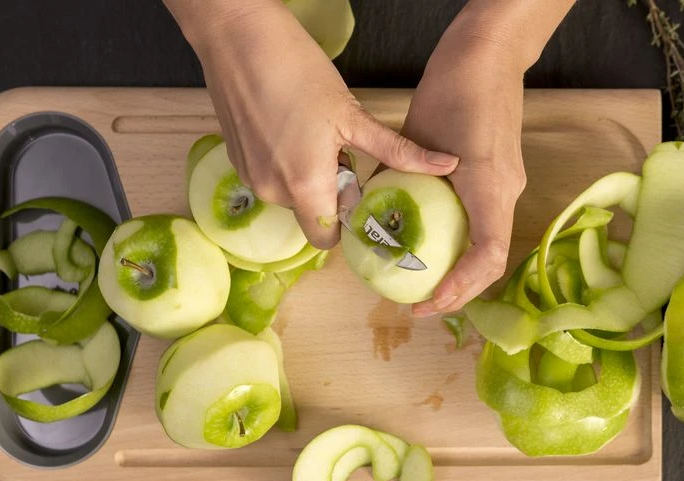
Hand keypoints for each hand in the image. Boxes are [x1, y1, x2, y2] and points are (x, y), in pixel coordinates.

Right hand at [165, 0, 458, 248]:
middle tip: (340, 153)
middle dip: (329, 195)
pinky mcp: (235, 162)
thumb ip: (398, 152)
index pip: (327, 239)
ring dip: (307, 178)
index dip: (346, 222)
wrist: (238, 37)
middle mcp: (272, 191)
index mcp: (305, 186)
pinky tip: (290, 128)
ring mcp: (249, 177)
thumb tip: (447, 166)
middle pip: (311, 216)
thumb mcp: (353, 116)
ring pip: (290, 196)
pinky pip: (270, 178)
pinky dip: (284, 164)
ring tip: (313, 135)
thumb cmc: (297, 70)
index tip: (358, 194)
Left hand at [403, 0, 574, 315]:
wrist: (489, 56)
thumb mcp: (416, 137)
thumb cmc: (454, 89)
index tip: (430, 301)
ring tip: (426, 287)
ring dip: (462, 273)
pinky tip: (433, 248)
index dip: (461, 286)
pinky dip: (462, 247)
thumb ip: (398, 179)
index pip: (489, 254)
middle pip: (492, 261)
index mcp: (490, 187)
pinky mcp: (501, 177)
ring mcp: (508, 185)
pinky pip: (484, 223)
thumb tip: (369, 214)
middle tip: (420, 307)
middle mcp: (506, 192)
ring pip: (489, 245)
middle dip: (459, 292)